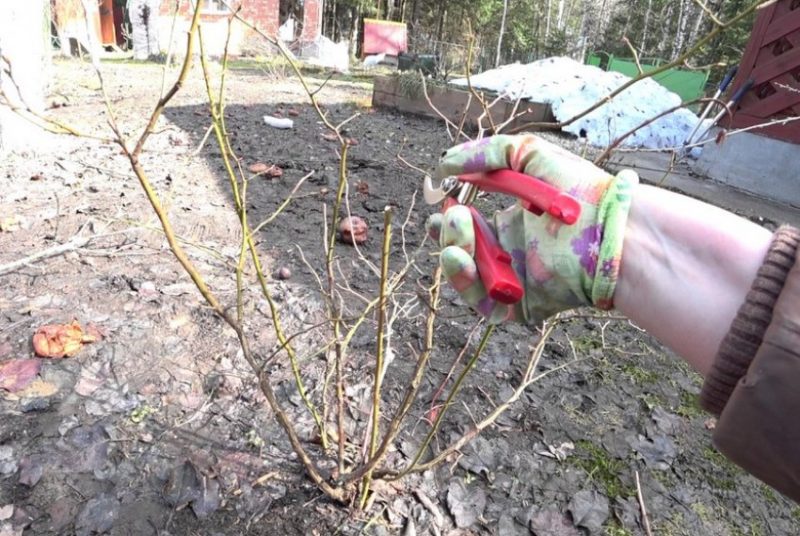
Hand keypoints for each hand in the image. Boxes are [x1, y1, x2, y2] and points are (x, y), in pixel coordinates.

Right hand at [427, 134, 637, 323]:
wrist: (613, 229)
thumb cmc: (580, 190)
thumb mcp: (528, 154)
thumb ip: (485, 154)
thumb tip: (443, 165)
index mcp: (511, 225)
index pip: (468, 227)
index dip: (450, 217)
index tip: (441, 200)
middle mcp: (509, 255)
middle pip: (461, 252)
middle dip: (448, 234)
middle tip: (451, 216)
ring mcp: (514, 282)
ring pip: (466, 278)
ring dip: (452, 255)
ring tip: (457, 232)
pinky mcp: (520, 305)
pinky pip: (483, 303)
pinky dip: (467, 284)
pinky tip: (463, 258)